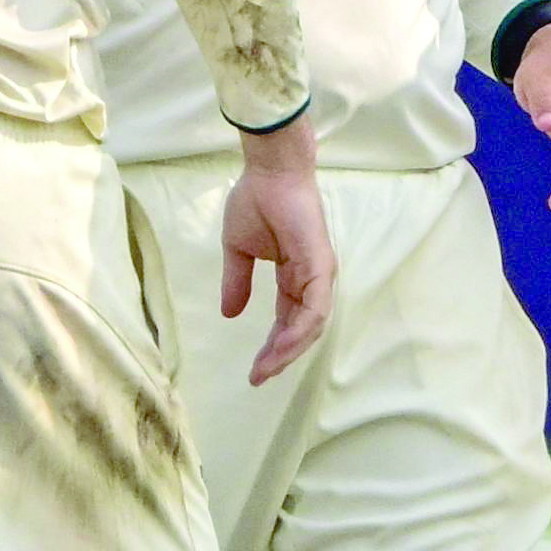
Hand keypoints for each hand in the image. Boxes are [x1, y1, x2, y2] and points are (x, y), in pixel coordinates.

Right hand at [220, 119, 336, 386]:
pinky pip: (315, 308)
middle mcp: (312, 279)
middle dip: (279, 357)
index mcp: (295, 276)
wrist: (268, 172)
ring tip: (266, 369)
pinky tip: (280, 347)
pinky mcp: (321, 266)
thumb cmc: (256, 201)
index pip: (288, 321)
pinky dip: (299, 331)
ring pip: (311, 325)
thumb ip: (237, 283)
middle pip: (301, 330)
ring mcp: (320, 273)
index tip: (253, 371)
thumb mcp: (238, 250)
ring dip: (288, 350)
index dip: (272, 347)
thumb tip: (229, 314)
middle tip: (258, 378)